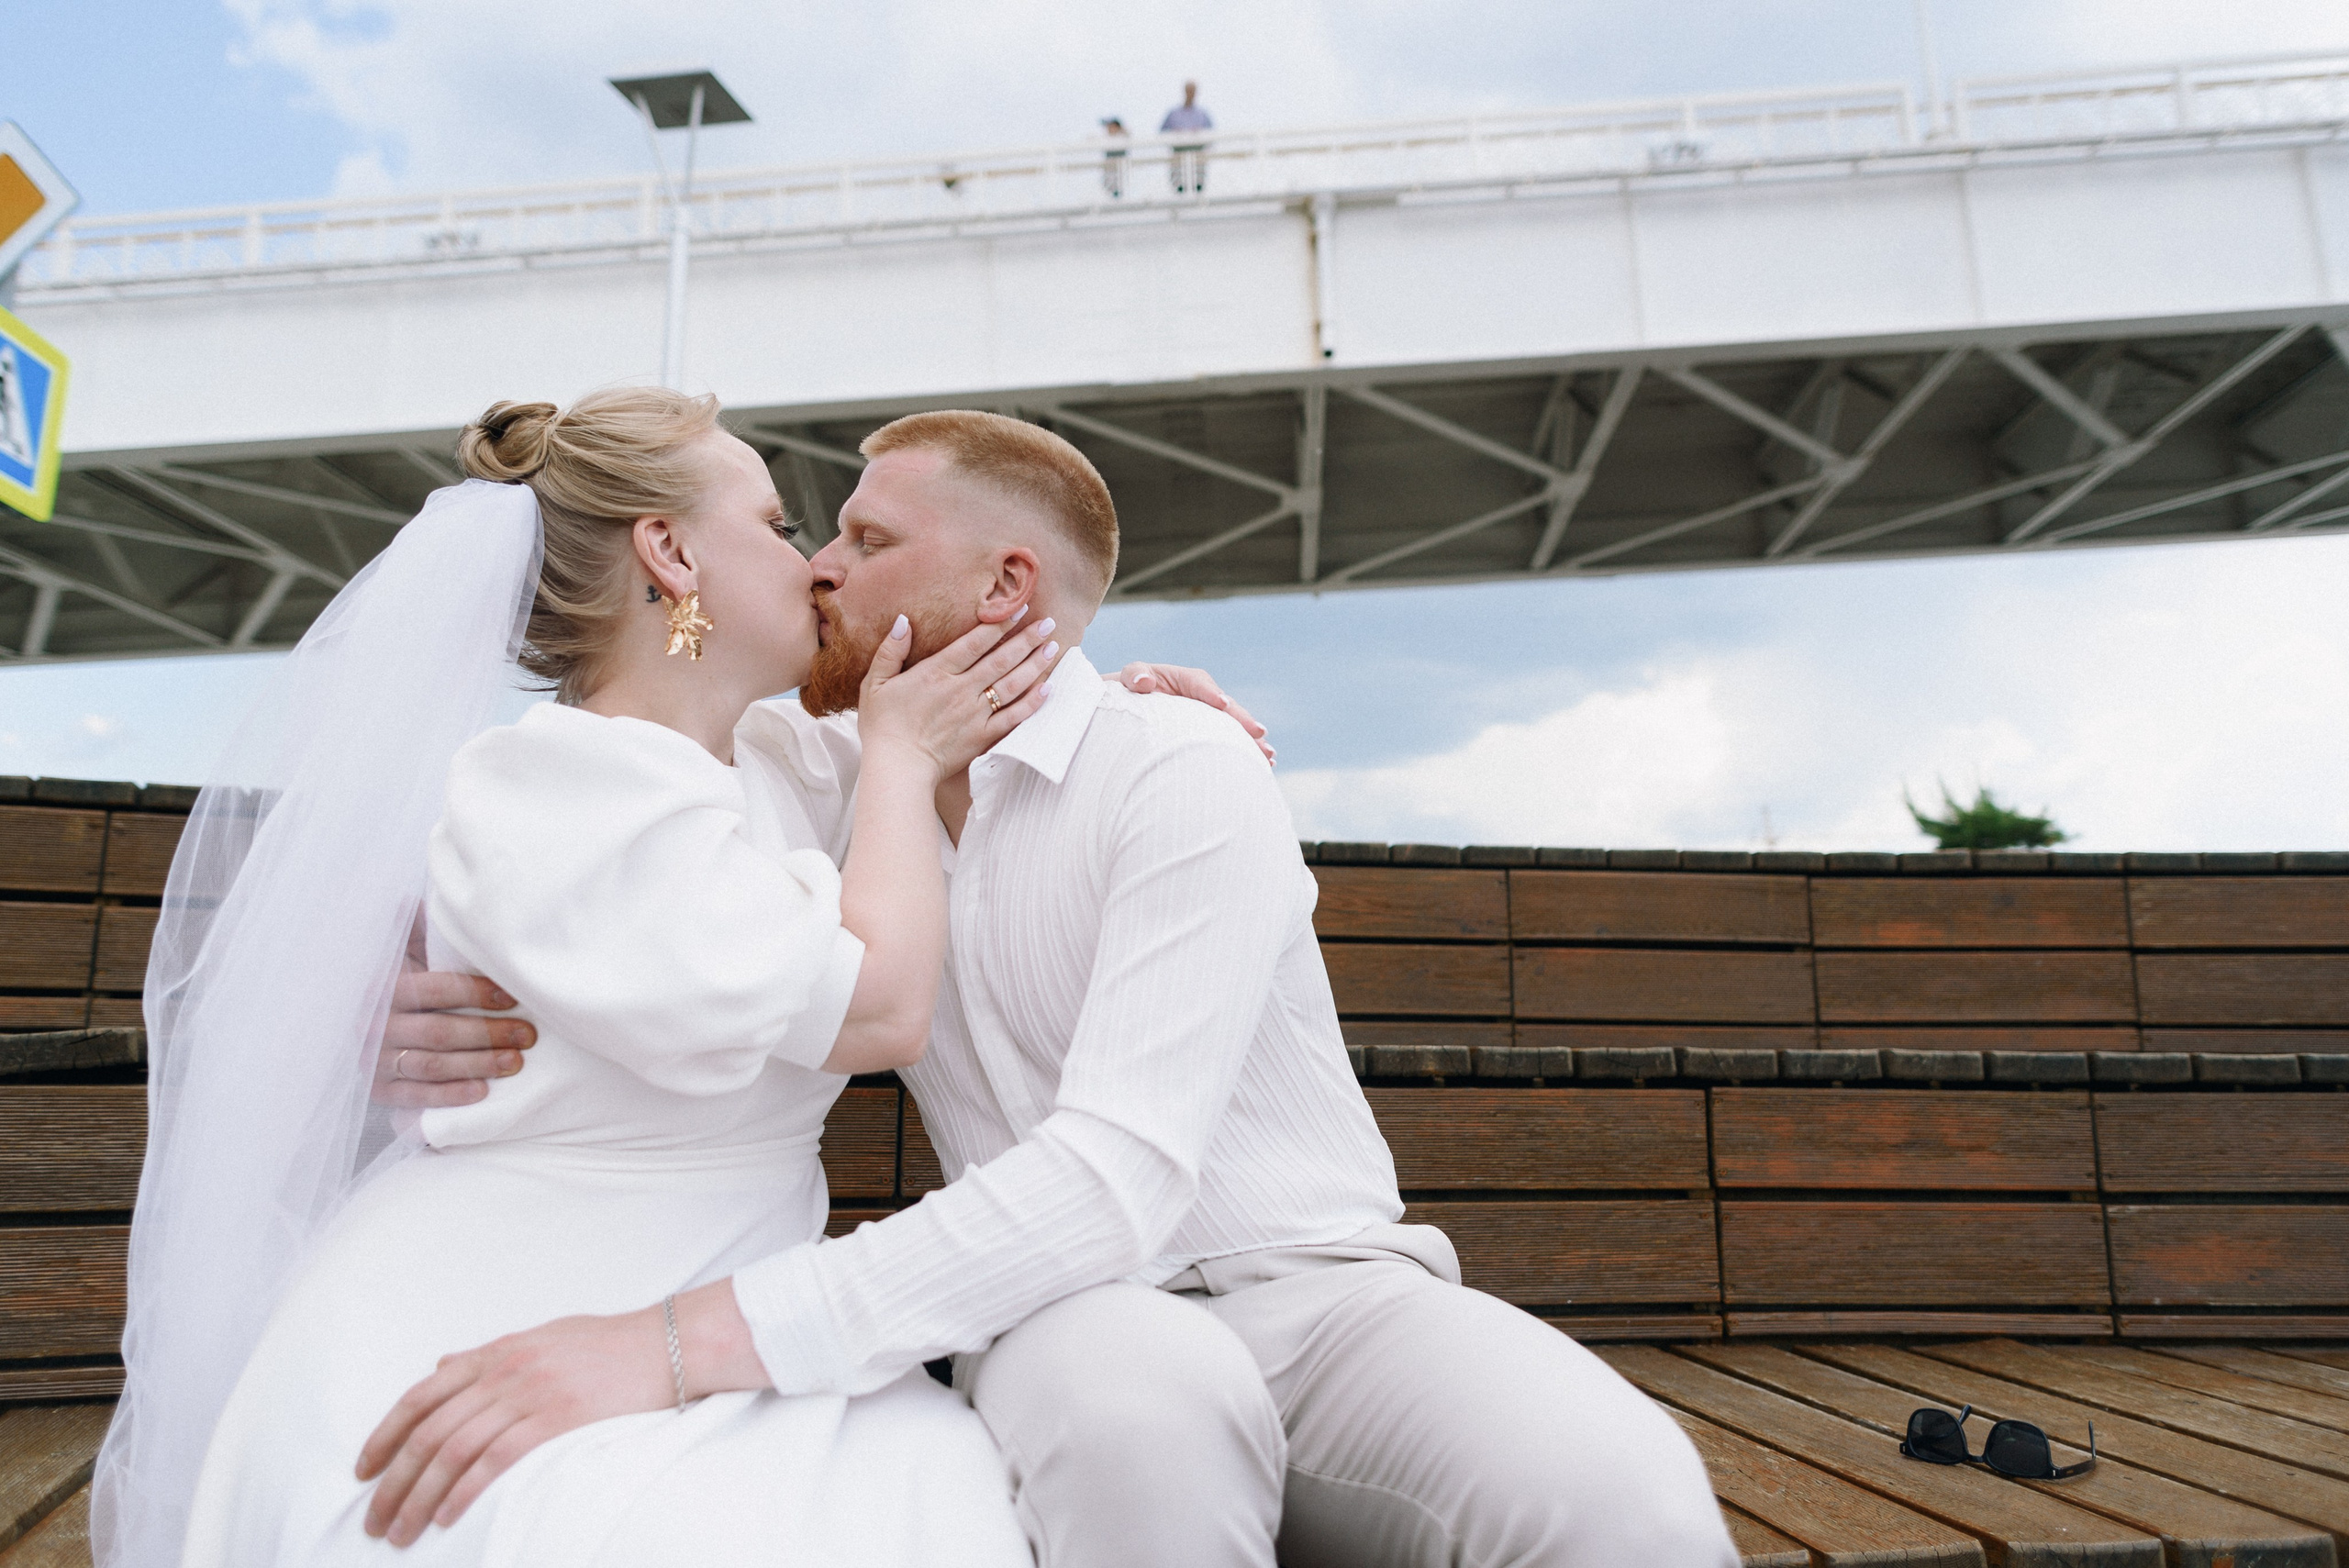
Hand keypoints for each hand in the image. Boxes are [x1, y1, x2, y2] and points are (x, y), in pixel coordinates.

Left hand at [357, 1307, 672, 1545]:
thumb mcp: (541, 1336)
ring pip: (453, 1451)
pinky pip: (495, 1460)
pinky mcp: (557, 1418)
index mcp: (496, 1351)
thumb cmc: (609, 1342)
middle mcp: (504, 1370)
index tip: (364, 1470)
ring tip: (400, 1532)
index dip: (385, 1435)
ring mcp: (529, 1393)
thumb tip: (443, 1365)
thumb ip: (489, 1353)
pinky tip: (446, 1517)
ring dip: (419, 1498)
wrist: (669, 1342)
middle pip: (429, 1432)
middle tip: (374, 1520)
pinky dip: (464, 1492)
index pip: (422, 1395)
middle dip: (393, 1482)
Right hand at [371, 913, 534, 1108]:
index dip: (475, 993)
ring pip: (431, 1064)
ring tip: (515, 1062)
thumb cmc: (398, 975)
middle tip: (529, 1034)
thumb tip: (432, 896)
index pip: (434, 989)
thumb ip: (420, 928)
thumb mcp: (404, 947)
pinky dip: (447, 1096)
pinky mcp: (377, 1088)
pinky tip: (480, 1092)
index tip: (512, 997)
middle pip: (439, 1031)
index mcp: (384, 985)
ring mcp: (374, 1058)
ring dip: (476, 1065)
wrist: (355, 1016)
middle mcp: (375, 1023)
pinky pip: (413, 1096)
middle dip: (488, 1033)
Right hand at [856, 609, 1056, 777]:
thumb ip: (891, 650)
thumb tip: (904, 620)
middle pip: (1000, 659)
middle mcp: (960, 690)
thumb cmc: (882, 726)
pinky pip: (1013, 717)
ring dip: (1035, 665)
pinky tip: (1047, 689)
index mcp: (936, 673)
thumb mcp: (875, 683)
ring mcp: (974, 714)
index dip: (999, 624)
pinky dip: (1032, 703)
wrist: (896, 769)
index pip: (974, 642)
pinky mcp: (982, 737)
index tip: (1019, 609)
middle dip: (1027, 639)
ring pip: (1011, 684)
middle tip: (1049, 623)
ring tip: (1053, 648)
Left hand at [1112, 663, 1273, 763]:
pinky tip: (1263, 766)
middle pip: (1225, 707)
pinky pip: (1230, 741)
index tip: (1222, 704)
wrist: (1127, 714)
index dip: (1210, 693)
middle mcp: (1202, 697)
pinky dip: (1245, 752)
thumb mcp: (1126, 680)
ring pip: (1233, 727)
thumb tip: (1142, 681)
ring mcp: (1208, 717)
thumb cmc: (1126, 694)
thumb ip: (1135, 675)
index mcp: (1183, 679)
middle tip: (1259, 733)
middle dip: (1242, 721)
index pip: (1199, 684)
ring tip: (1268, 756)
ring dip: (1251, 741)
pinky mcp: (1210, 734)